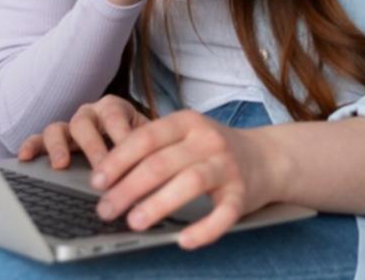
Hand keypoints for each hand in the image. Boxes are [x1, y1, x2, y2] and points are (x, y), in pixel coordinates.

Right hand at [17, 95, 144, 168]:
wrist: (132, 142)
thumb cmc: (140, 142)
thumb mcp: (148, 141)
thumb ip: (148, 149)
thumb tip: (155, 169)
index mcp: (114, 108)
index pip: (114, 115)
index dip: (119, 133)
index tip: (128, 153)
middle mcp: (89, 114)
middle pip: (84, 124)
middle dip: (92, 147)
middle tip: (101, 170)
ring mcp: (68, 126)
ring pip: (57, 129)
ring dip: (59, 148)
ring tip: (61, 166)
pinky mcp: (53, 141)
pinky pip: (37, 140)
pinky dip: (30, 147)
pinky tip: (25, 158)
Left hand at [85, 110, 279, 249]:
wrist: (267, 158)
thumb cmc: (212, 151)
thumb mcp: (184, 137)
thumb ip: (152, 150)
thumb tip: (106, 181)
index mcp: (187, 123)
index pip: (146, 138)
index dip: (118, 160)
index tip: (97, 182)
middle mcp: (208, 140)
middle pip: (162, 162)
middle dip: (129, 188)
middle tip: (106, 210)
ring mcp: (227, 166)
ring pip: (190, 182)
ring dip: (159, 204)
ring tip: (135, 222)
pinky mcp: (242, 193)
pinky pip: (223, 213)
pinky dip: (204, 229)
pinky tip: (184, 241)